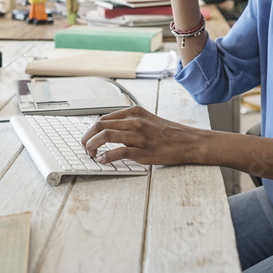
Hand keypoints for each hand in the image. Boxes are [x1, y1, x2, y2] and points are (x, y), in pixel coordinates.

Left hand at [81, 106, 201, 165]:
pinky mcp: (142, 151)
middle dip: (87, 137)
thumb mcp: (147, 120)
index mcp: (134, 112)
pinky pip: (118, 152)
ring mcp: (138, 136)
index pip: (104, 118)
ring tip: (90, 153)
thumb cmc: (168, 133)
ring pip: (106, 135)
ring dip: (92, 145)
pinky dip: (106, 157)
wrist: (188, 141)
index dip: (91, 129)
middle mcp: (135, 121)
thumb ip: (129, 122)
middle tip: (84, 147)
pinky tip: (102, 160)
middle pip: (100, 125)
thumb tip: (109, 129)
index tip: (88, 137)